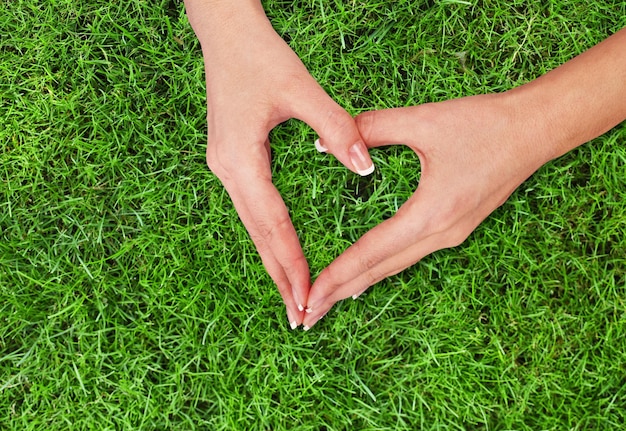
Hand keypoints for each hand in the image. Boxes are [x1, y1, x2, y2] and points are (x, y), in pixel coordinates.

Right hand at [185, 1, 374, 327]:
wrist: (225, 34)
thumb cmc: (259, 57)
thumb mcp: (301, 89)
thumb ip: (337, 129)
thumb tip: (366, 166)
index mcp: (240, 160)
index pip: (272, 225)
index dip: (293, 263)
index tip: (310, 297)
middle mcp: (227, 172)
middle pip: (259, 237)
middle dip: (281, 277)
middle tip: (300, 317)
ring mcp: (226, 168)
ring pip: (254, 228)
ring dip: (274, 262)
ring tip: (294, 295)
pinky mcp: (233, 162)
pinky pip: (254, 210)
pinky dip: (270, 237)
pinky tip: (282, 253)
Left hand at [302, 93, 552, 328]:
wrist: (534, 130)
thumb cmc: (483, 125)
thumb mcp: (423, 122)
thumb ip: (372, 129)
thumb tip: (325, 142)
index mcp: (429, 215)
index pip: (371, 253)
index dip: (337, 276)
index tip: (309, 297)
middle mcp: (440, 234)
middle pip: (380, 270)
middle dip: (341, 292)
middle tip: (308, 315)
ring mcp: (450, 235)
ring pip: (395, 266)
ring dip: (361, 283)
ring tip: (331, 300)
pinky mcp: (455, 228)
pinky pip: (410, 256)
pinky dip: (383, 268)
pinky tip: (369, 274)